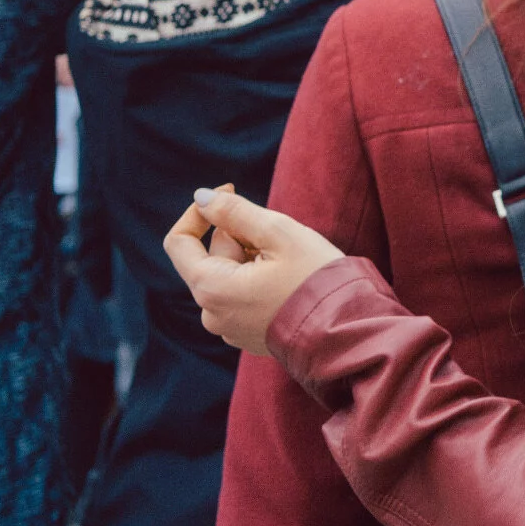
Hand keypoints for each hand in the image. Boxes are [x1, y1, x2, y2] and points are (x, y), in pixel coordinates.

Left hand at [163, 184, 343, 356]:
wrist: (346, 329)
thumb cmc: (314, 278)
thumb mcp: (277, 233)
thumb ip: (235, 212)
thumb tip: (202, 196)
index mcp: (211, 288)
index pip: (178, 242)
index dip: (201, 212)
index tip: (231, 192)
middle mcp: (212, 313)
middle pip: (211, 256)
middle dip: (241, 238)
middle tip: (280, 240)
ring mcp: (229, 328)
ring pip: (229, 274)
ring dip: (252, 258)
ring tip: (289, 264)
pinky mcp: (247, 334)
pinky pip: (241, 295)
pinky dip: (259, 279)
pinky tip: (290, 283)